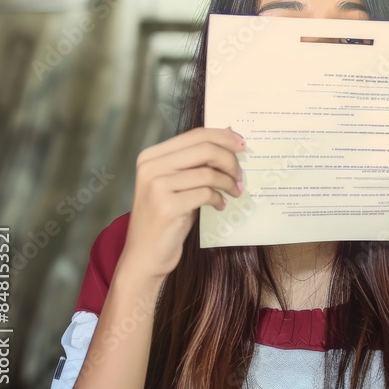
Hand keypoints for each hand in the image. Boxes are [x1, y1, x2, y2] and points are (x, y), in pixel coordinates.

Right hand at [120, 127, 245, 278]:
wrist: (145, 253)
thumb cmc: (166, 216)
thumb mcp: (176, 183)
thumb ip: (195, 161)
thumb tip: (230, 134)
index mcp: (151, 156)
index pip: (196, 134)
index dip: (223, 137)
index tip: (242, 144)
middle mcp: (150, 167)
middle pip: (205, 149)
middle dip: (230, 160)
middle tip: (241, 175)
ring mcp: (156, 186)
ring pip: (208, 173)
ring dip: (228, 182)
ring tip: (234, 191)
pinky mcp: (167, 206)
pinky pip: (206, 194)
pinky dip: (219, 199)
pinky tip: (220, 206)